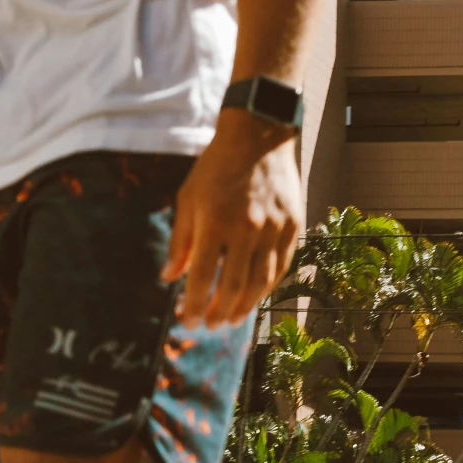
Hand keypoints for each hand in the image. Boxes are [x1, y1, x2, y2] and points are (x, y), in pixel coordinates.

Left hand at [166, 110, 303, 327]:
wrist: (258, 136)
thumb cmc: (216, 168)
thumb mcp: (188, 199)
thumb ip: (179, 241)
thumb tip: (169, 277)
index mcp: (214, 221)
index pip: (203, 276)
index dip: (195, 304)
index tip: (188, 321)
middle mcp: (246, 228)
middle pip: (233, 285)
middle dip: (219, 312)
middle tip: (210, 326)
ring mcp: (273, 228)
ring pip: (261, 281)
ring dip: (245, 306)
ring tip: (231, 319)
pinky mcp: (292, 225)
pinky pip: (281, 266)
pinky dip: (267, 287)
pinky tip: (255, 296)